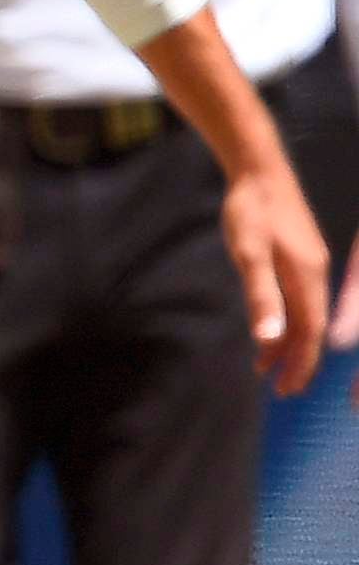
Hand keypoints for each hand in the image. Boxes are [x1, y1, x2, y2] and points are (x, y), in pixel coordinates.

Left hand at [209, 159, 329, 393]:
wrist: (258, 172)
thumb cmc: (251, 212)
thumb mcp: (249, 255)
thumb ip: (260, 297)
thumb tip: (269, 338)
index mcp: (309, 278)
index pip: (311, 331)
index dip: (302, 362)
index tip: (290, 388)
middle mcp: (315, 275)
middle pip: (311, 328)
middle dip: (299, 361)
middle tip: (283, 391)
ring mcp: (308, 267)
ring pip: (303, 316)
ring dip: (288, 344)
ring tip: (268, 371)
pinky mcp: (298, 260)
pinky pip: (296, 301)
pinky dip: (283, 322)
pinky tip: (266, 334)